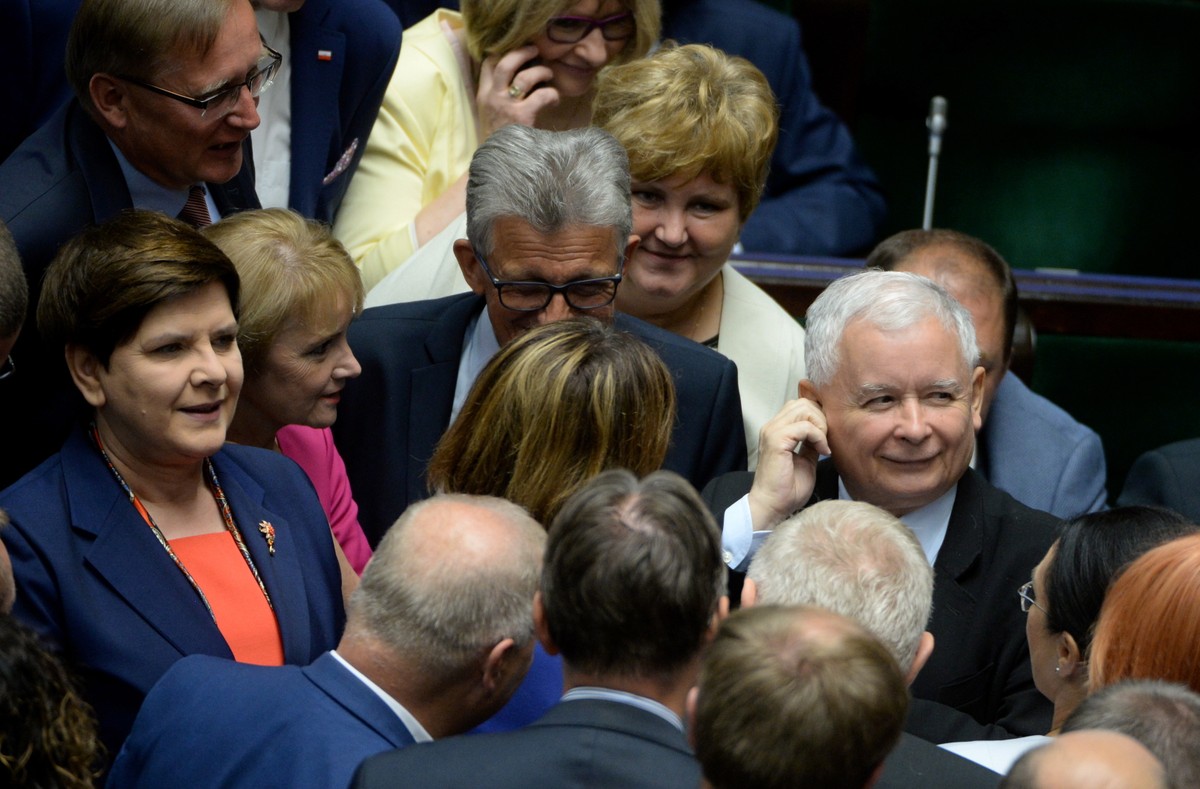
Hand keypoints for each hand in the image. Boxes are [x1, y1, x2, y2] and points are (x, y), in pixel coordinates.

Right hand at [476, 45, 558, 139]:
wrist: (498, 163)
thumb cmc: (498, 139)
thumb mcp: (490, 114)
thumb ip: (497, 97)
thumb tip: (515, 79)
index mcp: (484, 95)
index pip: (488, 63)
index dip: (503, 52)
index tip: (517, 51)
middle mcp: (493, 97)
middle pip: (505, 63)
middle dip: (522, 52)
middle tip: (535, 50)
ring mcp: (507, 106)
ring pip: (525, 77)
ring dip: (541, 72)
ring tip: (549, 75)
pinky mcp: (522, 116)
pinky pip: (541, 95)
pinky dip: (552, 94)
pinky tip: (555, 99)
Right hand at [747, 397, 830, 530]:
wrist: (773, 506)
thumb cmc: (787, 489)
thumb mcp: (806, 460)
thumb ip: (811, 443)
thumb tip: (823, 433)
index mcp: (777, 429)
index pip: (800, 406)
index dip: (818, 418)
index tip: (825, 440)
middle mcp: (772, 426)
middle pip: (803, 403)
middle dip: (821, 419)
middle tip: (825, 441)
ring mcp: (772, 432)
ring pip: (804, 409)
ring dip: (820, 426)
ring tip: (822, 446)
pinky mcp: (777, 441)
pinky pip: (805, 427)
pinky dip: (818, 437)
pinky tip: (822, 452)